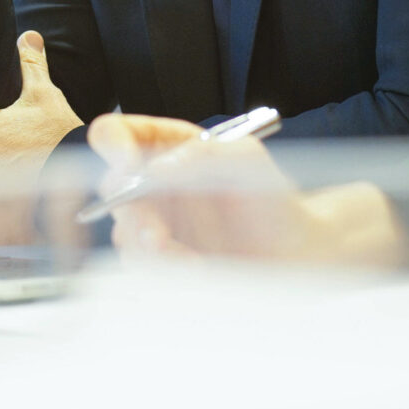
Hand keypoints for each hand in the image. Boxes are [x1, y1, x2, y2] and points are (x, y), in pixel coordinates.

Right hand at [88, 113, 406, 267]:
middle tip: (159, 237)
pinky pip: (144, 271)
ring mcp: (155, 225)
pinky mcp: (163, 262)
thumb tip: (154, 168)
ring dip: (153, 253)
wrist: (296, 254)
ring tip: (191, 259)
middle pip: (112, 192)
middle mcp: (154, 185)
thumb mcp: (246, 160)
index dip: (112, 147)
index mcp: (167, 148)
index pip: (116, 134)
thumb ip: (203, 155)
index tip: (130, 167)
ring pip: (124, 237)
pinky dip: (169, 274)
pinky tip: (199, 270)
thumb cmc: (274, 200)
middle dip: (134, 217)